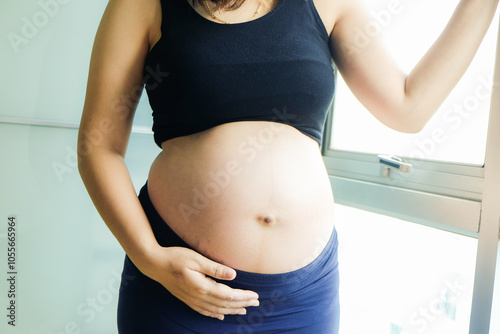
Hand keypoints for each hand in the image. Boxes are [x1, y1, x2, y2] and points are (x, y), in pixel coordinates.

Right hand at [143, 246, 259, 319]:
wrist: (153, 264)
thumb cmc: (175, 257)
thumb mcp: (196, 259)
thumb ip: (215, 268)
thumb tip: (233, 275)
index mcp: (202, 286)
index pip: (228, 295)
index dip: (243, 296)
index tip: (255, 295)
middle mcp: (198, 296)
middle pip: (224, 304)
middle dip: (242, 304)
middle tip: (256, 303)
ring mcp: (192, 299)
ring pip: (216, 309)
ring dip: (231, 310)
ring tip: (244, 310)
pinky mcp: (187, 299)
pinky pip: (204, 311)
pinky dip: (215, 314)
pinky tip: (221, 315)